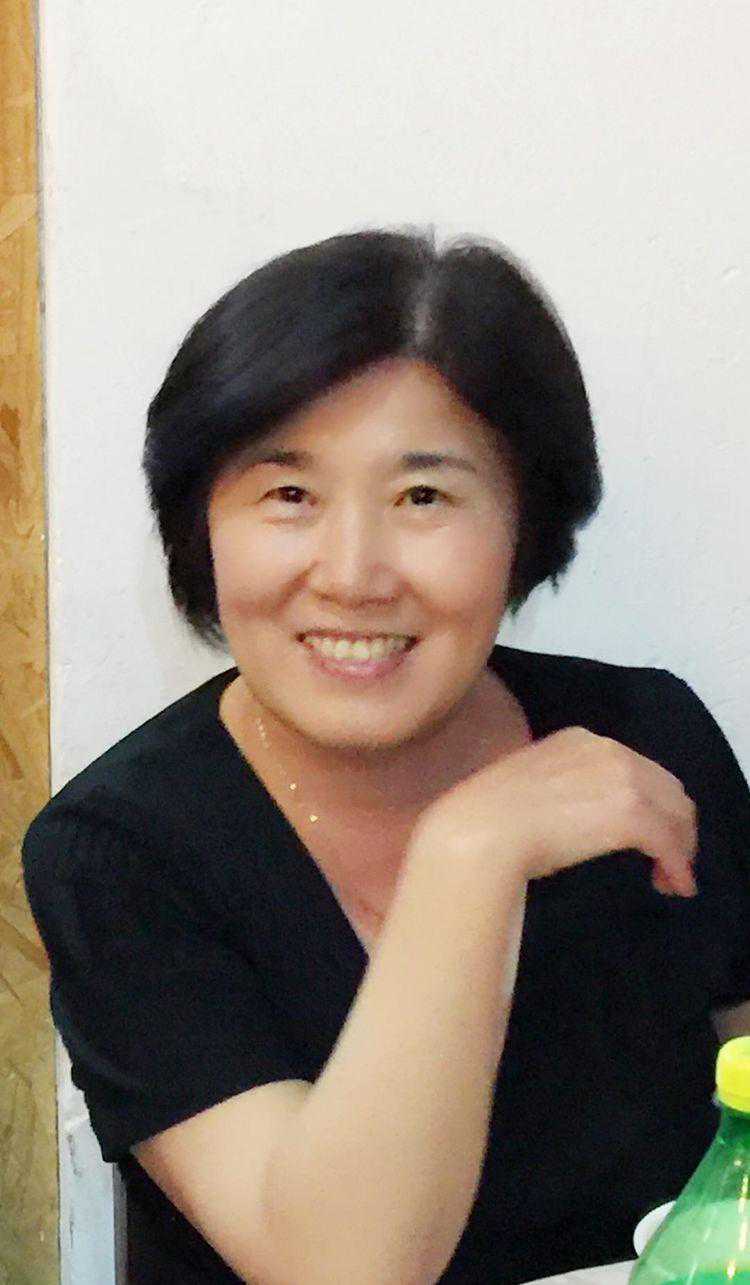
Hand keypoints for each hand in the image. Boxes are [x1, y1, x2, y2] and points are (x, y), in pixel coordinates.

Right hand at [412, 728, 697, 895]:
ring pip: (676, 812)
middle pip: (665, 786)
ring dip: (680, 846)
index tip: (642, 834)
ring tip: (671, 878)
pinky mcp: (631, 814)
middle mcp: (608, 749)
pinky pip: (670, 842)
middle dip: (673, 824)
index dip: (648, 802)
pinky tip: (674, 885)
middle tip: (665, 861)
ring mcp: (623, 779)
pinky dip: (679, 865)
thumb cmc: (488, 815)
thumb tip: (575, 818)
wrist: (480, 829)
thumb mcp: (530, 785)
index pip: (635, 768)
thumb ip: (561, 789)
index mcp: (580, 739)